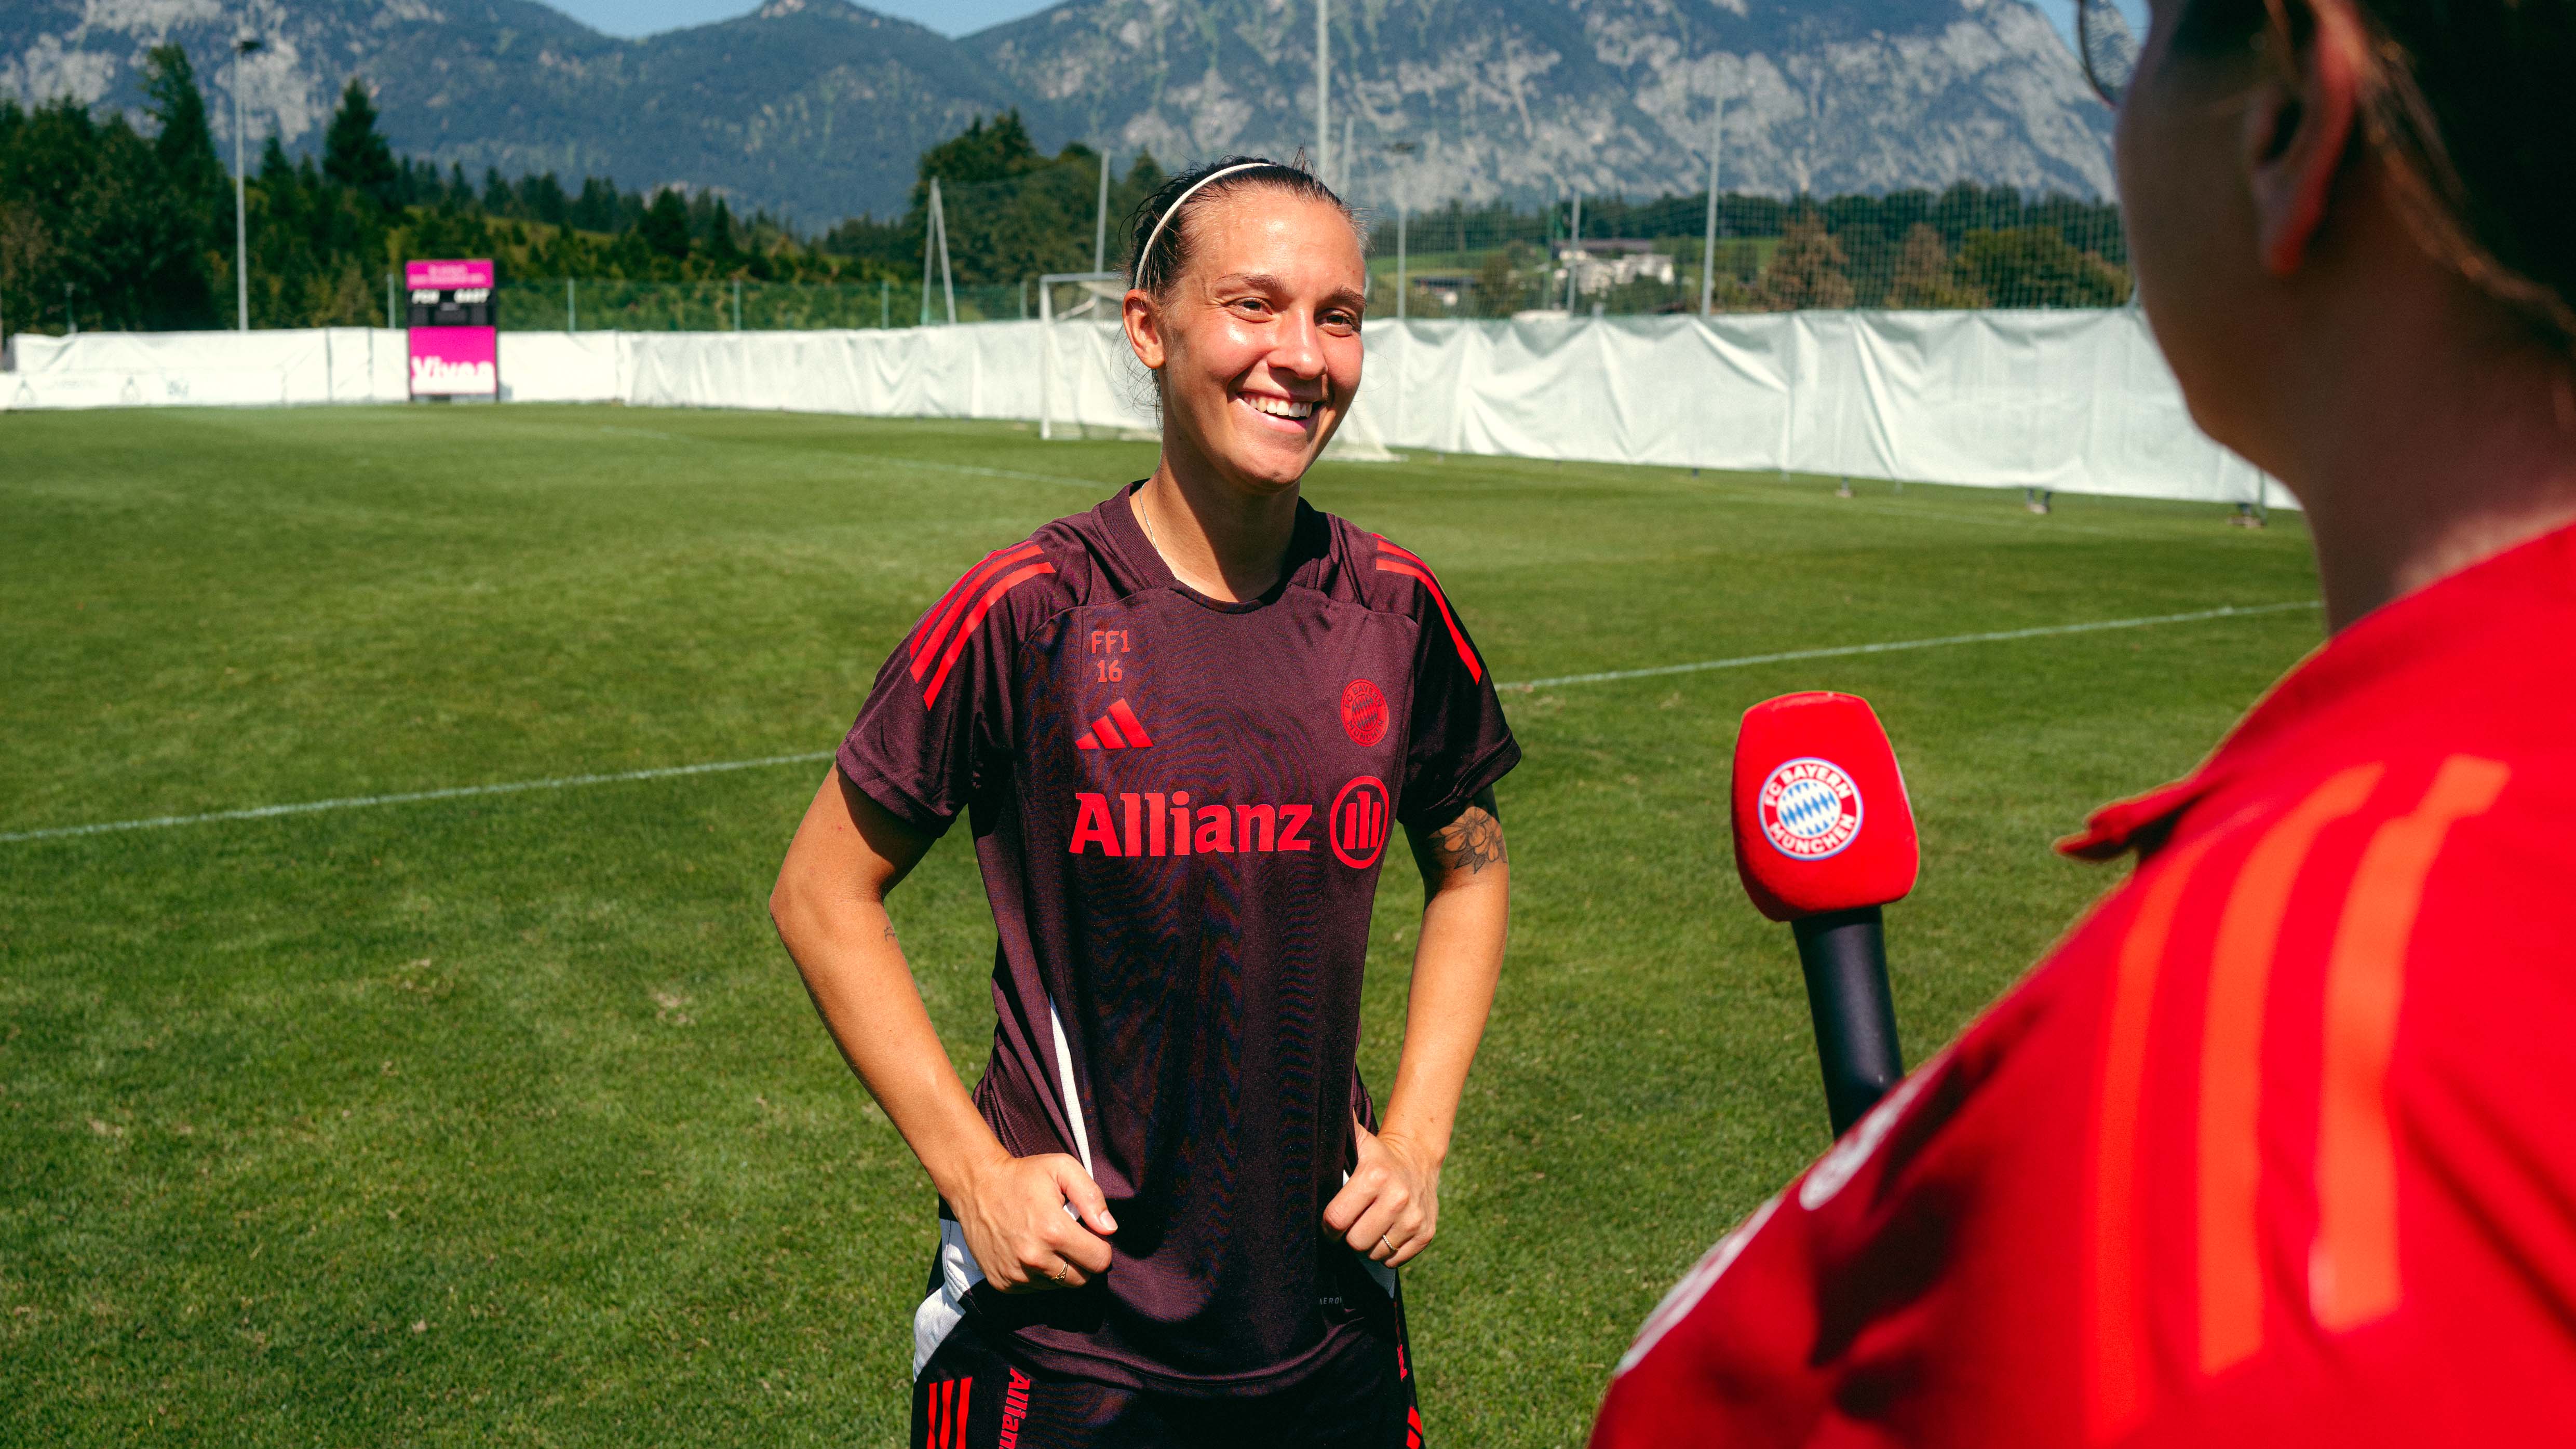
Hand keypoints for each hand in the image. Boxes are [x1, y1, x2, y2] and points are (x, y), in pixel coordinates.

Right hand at [953, 1152, 1115, 1292]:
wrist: (976, 1185)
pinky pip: (1035, 1289)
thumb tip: (1109, 1229)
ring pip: (1058, 1286)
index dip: (1100, 1247)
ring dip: (1060, 1268)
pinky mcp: (1002, 1283)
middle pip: (1081, 1280)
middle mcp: (1034, 1259)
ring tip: (1046, 1241)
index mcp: (1053, 1231)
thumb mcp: (1062, 1169)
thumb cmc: (1023, 1175)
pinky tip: (1029, 1250)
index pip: (1099, 1261)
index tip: (1089, 1234)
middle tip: (1070, 1239)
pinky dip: (1038, 1274)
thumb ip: (1092, 1197)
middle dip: (1083, 1261)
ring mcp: (1016, 1274)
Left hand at [1323, 1119, 1439, 1268]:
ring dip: (1368, 1243)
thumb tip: (1303, 1110)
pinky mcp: (1426, 1234)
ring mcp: (1414, 1219)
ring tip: (1370, 1223)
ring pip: (1375, 1253)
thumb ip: (1335, 1131)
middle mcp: (1398, 1199)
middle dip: (1349, 1235)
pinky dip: (1387, 1250)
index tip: (1331, 1220)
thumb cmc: (1376, 1156)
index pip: (1336, 1219)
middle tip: (1353, 1220)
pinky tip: (1386, 1230)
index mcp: (1375, 1176)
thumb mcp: (1356, 1140)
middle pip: (1355, 1241)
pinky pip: (1394, 1259)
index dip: (1329, 1225)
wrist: (1418, 1159)